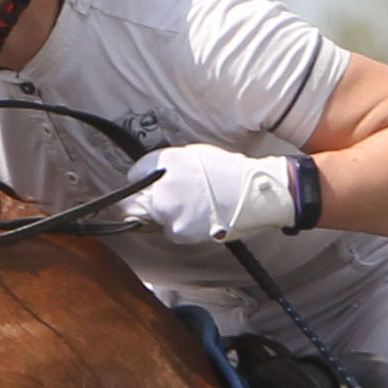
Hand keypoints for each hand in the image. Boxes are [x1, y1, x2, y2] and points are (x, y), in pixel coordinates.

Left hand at [117, 145, 316, 243]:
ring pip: (151, 220)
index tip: (149, 187)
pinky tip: (199, 219)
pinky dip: (181, 229)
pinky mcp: (177, 230)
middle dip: (143, 205)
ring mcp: (167, 209)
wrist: (254, 193)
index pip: (135, 174)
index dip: (143, 182)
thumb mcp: (195, 155)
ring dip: (164, 218)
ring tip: (191, 209)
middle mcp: (161, 184)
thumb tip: (153, 176)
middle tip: (162, 206)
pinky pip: (170, 232)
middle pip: (133, 202)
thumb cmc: (229, 172)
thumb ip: (170, 166)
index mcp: (165, 161)